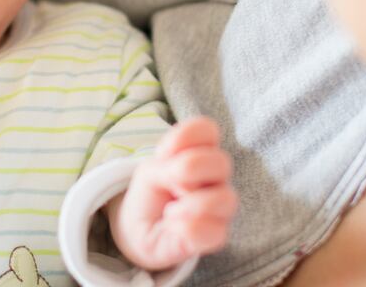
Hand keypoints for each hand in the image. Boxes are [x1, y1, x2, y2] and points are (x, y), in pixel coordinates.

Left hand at [108, 117, 237, 270]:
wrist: (140, 231)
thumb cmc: (150, 194)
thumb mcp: (149, 172)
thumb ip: (167, 165)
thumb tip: (189, 182)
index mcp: (201, 153)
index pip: (207, 129)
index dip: (184, 137)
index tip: (164, 155)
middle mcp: (217, 178)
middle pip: (221, 162)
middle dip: (188, 170)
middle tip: (170, 183)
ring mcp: (221, 207)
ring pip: (225, 199)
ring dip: (190, 205)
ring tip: (171, 211)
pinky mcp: (218, 235)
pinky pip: (213, 230)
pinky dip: (185, 228)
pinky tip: (174, 226)